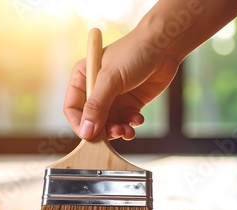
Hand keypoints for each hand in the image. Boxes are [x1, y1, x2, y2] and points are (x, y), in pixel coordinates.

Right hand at [64, 30, 179, 139]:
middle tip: (115, 132)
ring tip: (127, 131)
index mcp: (83, 78)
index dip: (79, 124)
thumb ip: (96, 107)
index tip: (89, 136)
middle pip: (92, 120)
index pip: (72, 108)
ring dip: (118, 130)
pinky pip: (125, 121)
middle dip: (103, 129)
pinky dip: (130, 124)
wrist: (164, 45)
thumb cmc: (133, 53)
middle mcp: (96, 90)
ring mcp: (113, 98)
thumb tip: (86, 132)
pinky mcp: (130, 103)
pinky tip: (138, 119)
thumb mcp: (110, 79)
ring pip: (109, 124)